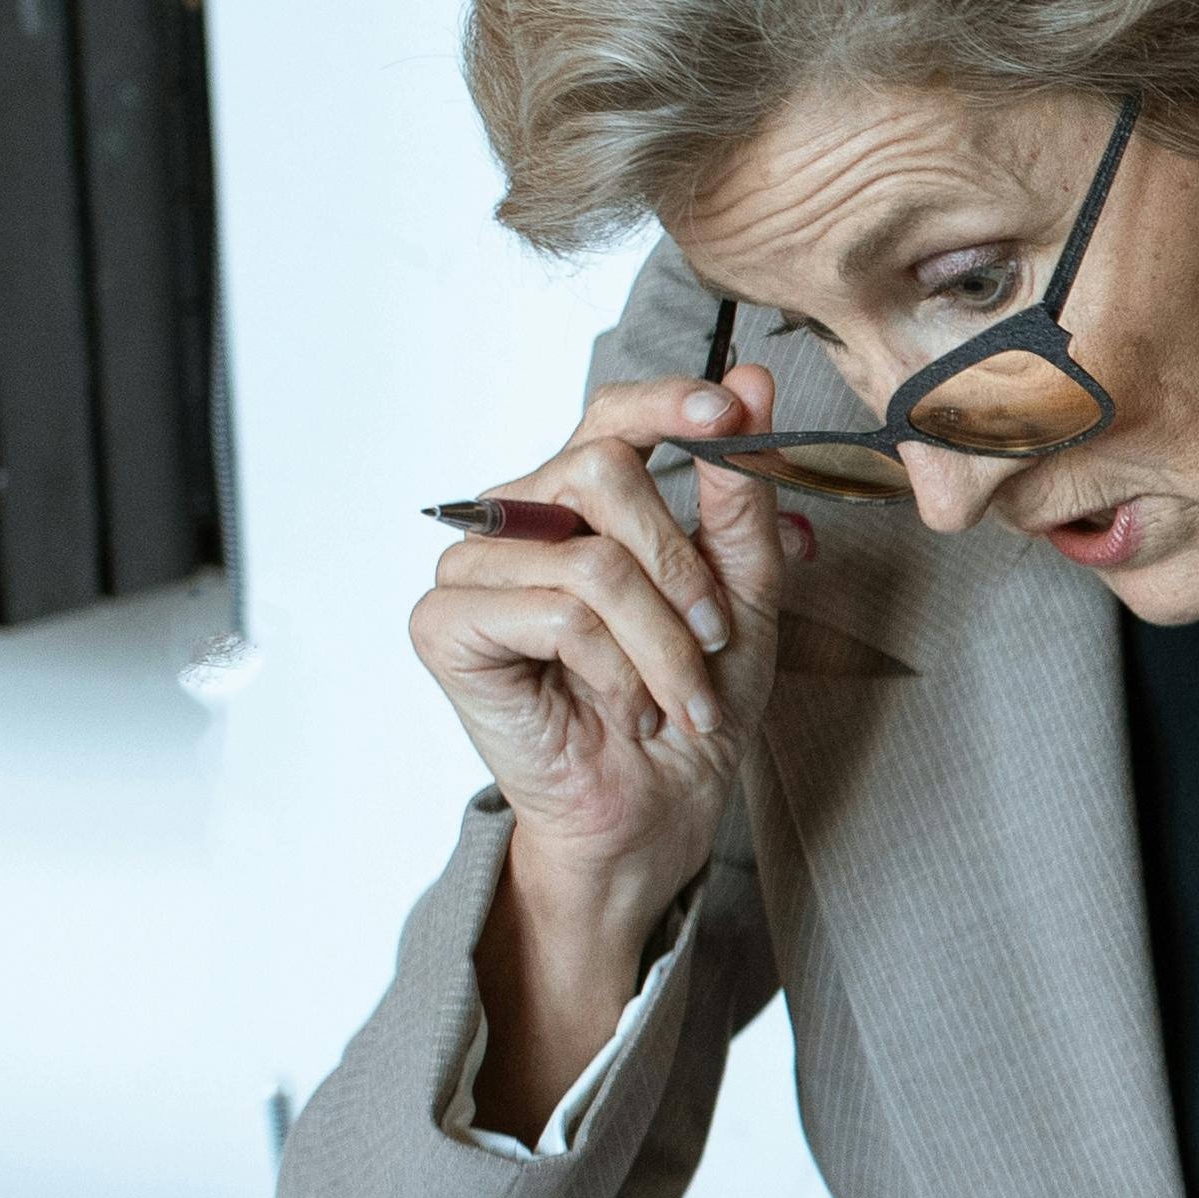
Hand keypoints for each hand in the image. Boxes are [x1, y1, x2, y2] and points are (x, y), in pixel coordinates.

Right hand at [415, 364, 797, 1111]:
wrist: (653, 813)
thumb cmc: (688, 706)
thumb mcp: (744, 594)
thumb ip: (739, 496)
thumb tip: (753, 384)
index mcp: (578, 500)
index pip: (610, 415)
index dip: (669, 401)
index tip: (734, 411)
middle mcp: (516, 519)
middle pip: (601, 468)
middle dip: (685, 563)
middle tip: (716, 636)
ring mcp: (471, 569)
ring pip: (591, 557)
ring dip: (664, 640)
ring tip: (683, 697)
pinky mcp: (445, 626)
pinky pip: (558, 612)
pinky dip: (616, 669)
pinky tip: (624, 710)